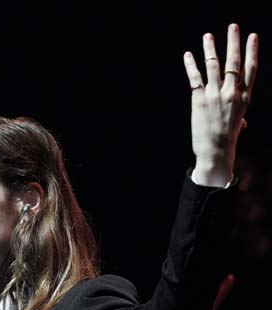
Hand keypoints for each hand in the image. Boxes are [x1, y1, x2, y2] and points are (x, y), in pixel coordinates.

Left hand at [183, 23, 257, 185]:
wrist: (216, 151)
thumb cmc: (227, 140)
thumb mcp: (238, 125)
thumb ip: (240, 118)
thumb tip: (243, 123)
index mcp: (244, 97)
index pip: (251, 69)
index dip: (251, 50)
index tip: (252, 36)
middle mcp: (232, 93)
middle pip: (234, 62)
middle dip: (233, 42)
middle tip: (233, 26)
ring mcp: (215, 94)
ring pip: (213, 65)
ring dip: (210, 49)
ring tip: (208, 36)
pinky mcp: (200, 99)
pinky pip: (195, 77)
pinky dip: (190, 65)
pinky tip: (188, 55)